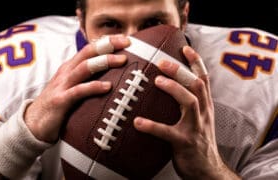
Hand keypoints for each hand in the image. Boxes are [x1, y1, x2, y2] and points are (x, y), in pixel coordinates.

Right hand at [24, 35, 129, 142]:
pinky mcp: (61, 100)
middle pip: (88, 52)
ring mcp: (63, 85)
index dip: (107, 41)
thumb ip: (87, 79)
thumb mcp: (73, 87)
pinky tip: (108, 87)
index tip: (126, 38)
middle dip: (108, 44)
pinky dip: (94, 87)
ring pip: (85, 67)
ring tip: (122, 60)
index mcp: (71, 67)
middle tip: (128, 42)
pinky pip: (79, 91)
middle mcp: (67, 72)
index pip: (90, 48)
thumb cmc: (59, 104)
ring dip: (104, 61)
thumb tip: (112, 77)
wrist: (33, 123)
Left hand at [134, 46, 239, 178]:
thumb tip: (170, 88)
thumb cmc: (199, 142)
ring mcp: (196, 128)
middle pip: (196, 85)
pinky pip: (167, 132)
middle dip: (181, 70)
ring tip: (157, 81)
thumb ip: (189, 104)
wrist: (208, 170)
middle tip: (162, 61)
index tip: (185, 48)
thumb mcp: (199, 120)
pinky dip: (152, 126)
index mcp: (205, 107)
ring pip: (189, 102)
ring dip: (173, 89)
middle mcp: (203, 113)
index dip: (196, 62)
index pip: (204, 79)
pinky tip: (138, 122)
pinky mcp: (185, 143)